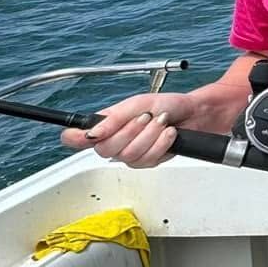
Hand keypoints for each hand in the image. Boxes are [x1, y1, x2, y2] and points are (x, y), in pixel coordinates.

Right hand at [61, 90, 195, 167]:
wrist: (193, 114)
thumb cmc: (166, 105)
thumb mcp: (137, 104)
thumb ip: (113, 119)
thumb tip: (92, 134)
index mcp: (106, 124)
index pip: (77, 137)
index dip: (74, 138)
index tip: (79, 135)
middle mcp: (114, 142)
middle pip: (105, 150)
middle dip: (130, 132)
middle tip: (146, 117)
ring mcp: (130, 154)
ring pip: (128, 156)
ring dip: (149, 136)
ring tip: (161, 122)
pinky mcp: (148, 162)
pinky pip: (148, 160)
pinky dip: (161, 143)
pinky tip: (168, 133)